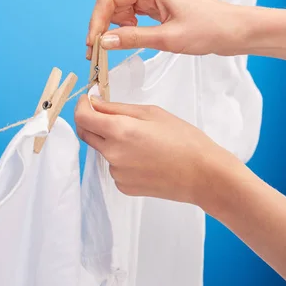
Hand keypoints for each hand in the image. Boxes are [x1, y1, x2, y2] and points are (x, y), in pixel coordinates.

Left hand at [74, 95, 242, 205]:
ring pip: (102, 151)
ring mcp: (116, 172)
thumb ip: (117, 108)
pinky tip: (145, 159)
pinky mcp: (123, 186)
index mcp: (118, 131)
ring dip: (111, 142)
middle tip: (111, 115)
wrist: (204, 175)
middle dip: (92, 121)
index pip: (82, 116)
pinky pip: (114, 167)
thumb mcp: (151, 113)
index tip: (89, 99)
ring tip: (141, 142)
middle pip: (86, 134)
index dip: (82, 105)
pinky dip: (122, 160)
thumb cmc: (183, 139)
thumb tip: (94, 102)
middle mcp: (112, 153)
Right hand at [85, 0, 244, 57]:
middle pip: (110, 1)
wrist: (234, 30)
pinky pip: (129, 15)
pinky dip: (122, 29)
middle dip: (100, 24)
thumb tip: (104, 42)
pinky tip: (125, 41)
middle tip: (95, 50)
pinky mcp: (155, 8)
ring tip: (108, 49)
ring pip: (117, 9)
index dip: (97, 19)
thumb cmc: (209, 29)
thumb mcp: (168, 38)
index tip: (94, 43)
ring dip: (109, 28)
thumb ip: (133, 39)